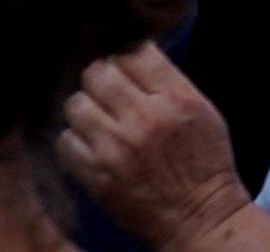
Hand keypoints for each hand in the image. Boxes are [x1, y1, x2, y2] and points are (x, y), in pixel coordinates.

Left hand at [58, 45, 253, 249]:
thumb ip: (169, 81)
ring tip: (97, 118)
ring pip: (76, 103)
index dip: (126, 55)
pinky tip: (91, 144)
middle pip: (98, 73)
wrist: (198, 216)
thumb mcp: (201, 110)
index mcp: (176, 98)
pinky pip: (65, 141)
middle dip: (101, 77)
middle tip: (107, 90)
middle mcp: (144, 118)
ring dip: (85, 107)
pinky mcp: (96, 175)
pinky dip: (74, 139)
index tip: (125, 65)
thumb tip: (132, 54)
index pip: (134, 52)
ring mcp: (117, 147)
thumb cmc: (204, 163)